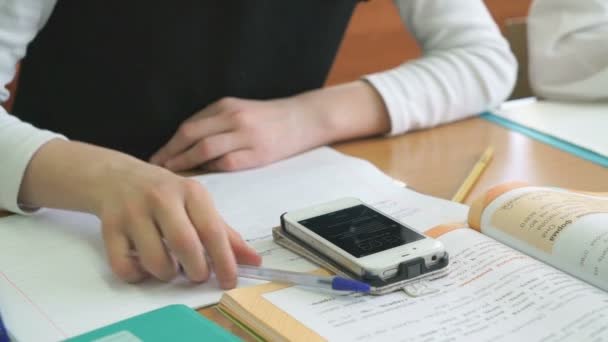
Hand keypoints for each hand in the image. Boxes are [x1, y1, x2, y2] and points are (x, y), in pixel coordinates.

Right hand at [95, 160, 260, 286]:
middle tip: (198, 274)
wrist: (117, 177)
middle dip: (197, 270)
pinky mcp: (110, 228)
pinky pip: (124, 266)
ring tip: (171, 267)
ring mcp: (133, 212)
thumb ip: (225, 233)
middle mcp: (161, 198)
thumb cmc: (165, 195)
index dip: (224, 260)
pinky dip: (137, 275)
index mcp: (190, 192)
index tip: (230, 280)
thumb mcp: (197, 204)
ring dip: (167, 274)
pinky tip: (144, 266)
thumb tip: (254, 260)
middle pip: (185, 245)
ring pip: (155, 260)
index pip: (212, 230)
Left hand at [149, 96, 327, 171]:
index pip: (189, 126)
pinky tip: (202, 178)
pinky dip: (211, 170)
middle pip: (191, 136)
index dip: (169, 144)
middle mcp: (233, 118)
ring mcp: (246, 136)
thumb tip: (184, 145)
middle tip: (156, 170)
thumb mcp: (239, 110)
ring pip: (205, 149)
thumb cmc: (268, 118)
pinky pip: (227, 163)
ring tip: (172, 176)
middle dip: (170, 154)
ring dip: (185, 164)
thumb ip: (215, 123)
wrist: (304, 119)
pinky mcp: (258, 153)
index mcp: (226, 106)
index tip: (156, 158)